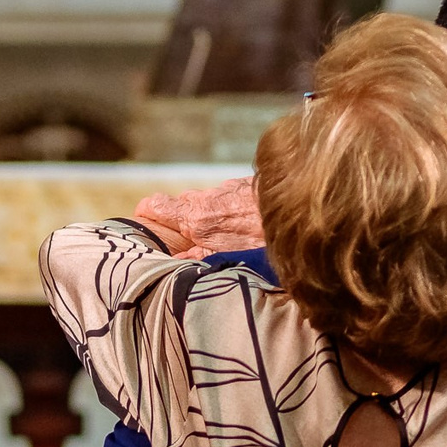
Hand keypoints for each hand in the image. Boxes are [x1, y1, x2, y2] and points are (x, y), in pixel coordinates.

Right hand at [132, 176, 262, 260]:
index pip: (153, 205)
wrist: (299, 212)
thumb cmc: (261, 241)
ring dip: (208, 217)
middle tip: (189, 243)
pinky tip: (245, 225)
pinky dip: (229, 210)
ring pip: (205, 202)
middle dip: (181, 223)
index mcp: (195, 218)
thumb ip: (196, 257)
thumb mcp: (225, 257)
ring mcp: (226, 189)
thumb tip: (173, 262)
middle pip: (180, 206)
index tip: (148, 228)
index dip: (146, 216)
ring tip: (223, 237)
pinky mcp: (245, 185)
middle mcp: (206, 198)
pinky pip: (227, 198)